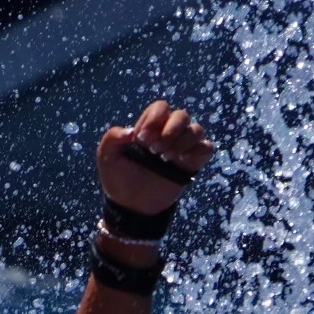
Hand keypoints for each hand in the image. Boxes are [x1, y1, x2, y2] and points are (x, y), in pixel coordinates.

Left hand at [95, 98, 215, 213]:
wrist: (132, 205)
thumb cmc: (119, 178)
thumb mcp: (107, 158)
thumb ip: (112, 138)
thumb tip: (130, 132)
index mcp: (149, 127)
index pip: (160, 108)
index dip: (154, 119)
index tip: (141, 139)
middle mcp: (168, 133)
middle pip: (182, 115)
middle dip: (170, 130)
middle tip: (154, 150)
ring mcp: (182, 148)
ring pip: (196, 130)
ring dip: (183, 141)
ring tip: (165, 159)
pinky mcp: (193, 163)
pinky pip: (206, 148)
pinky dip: (199, 151)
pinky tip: (182, 162)